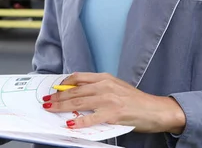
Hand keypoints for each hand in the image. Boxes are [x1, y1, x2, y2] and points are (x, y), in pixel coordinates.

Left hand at [42, 72, 185, 133]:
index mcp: (105, 78)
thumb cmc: (136, 101)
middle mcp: (105, 86)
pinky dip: (79, 122)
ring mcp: (109, 100)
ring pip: (78, 103)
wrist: (156, 110)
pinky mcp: (113, 114)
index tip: (53, 89)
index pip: (78, 78)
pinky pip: (91, 118)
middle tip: (45, 101)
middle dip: (57, 97)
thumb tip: (76, 93)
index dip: (62, 84)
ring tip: (50, 109)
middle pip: (74, 91)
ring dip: (61, 107)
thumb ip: (97, 88)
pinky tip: (70, 124)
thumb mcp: (115, 87)